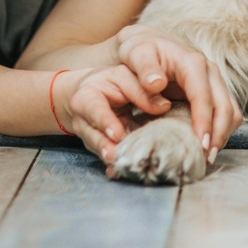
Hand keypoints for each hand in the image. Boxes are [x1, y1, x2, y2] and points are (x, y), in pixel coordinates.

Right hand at [56, 63, 171, 161]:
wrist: (92, 92)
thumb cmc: (111, 82)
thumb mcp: (124, 76)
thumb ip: (141, 89)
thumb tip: (163, 106)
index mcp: (86, 97)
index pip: (95, 110)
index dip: (105, 122)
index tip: (117, 134)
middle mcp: (83, 120)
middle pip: (93, 135)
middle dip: (104, 146)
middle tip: (115, 156)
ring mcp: (90, 136)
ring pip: (99, 149)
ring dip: (110, 156)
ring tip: (119, 163)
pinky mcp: (99, 147)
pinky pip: (107, 155)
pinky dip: (113, 164)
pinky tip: (118, 171)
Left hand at [115, 25, 242, 160]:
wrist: (147, 45)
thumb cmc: (140, 51)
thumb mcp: (136, 53)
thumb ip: (145, 67)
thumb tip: (156, 83)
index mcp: (193, 63)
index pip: (204, 96)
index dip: (205, 121)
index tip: (201, 144)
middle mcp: (209, 72)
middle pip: (225, 106)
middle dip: (218, 133)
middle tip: (205, 159)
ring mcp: (213, 82)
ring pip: (231, 112)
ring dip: (223, 135)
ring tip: (206, 157)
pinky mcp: (213, 92)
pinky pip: (227, 114)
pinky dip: (221, 131)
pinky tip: (206, 145)